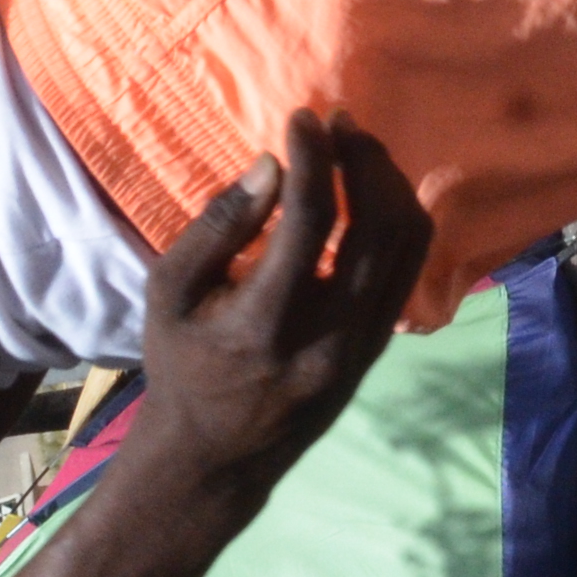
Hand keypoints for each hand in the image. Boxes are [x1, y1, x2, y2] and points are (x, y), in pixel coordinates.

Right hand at [129, 113, 432, 505]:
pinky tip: (370, 195)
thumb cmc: (181, 365)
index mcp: (264, 323)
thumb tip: (271, 165)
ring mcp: (361, 349)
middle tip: (340, 123)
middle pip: (379, 228)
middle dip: (365, 161)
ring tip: (358, 151)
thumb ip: (217, 227)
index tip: (302, 118)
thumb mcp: (169, 294)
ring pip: (407, 250)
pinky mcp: (376, 352)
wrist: (214, 457)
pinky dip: (397, 223)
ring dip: (390, 187)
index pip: (311, 222)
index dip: (313, 158)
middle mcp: (327, 338)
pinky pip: (406, 274)